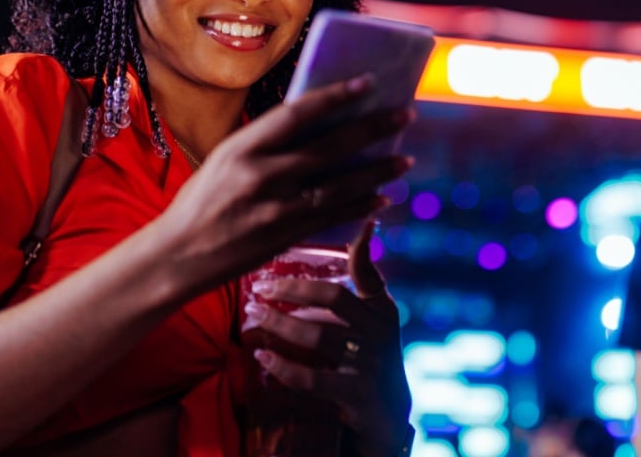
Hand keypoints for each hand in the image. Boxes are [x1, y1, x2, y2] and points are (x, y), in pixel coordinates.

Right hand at [157, 75, 414, 286]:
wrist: (179, 255)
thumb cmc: (203, 200)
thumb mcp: (225, 159)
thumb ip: (266, 143)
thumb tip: (318, 123)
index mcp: (241, 148)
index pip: (297, 113)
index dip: (335, 96)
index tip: (367, 82)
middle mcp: (261, 176)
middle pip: (330, 147)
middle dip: (373, 129)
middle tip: (406, 115)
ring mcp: (276, 210)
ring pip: (341, 185)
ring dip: (377, 172)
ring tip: (404, 160)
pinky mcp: (286, 237)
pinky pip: (333, 218)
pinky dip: (360, 207)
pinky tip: (382, 197)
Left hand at [248, 221, 413, 454]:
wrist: (388, 412)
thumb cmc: (369, 355)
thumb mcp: (372, 319)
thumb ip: (360, 281)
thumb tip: (351, 237)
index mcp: (383, 309)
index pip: (365, 272)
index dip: (356, 250)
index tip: (339, 227)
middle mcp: (381, 332)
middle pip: (333, 298)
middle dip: (291, 290)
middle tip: (259, 288)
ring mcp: (371, 363)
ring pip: (318, 336)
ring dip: (279, 325)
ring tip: (252, 316)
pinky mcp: (357, 393)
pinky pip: (313, 377)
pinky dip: (284, 367)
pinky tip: (263, 357)